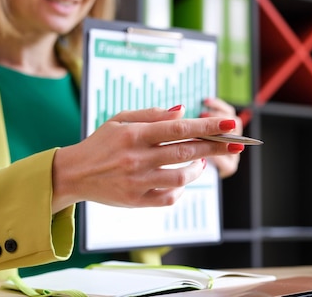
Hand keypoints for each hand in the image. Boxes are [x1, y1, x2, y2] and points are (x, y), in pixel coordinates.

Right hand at [50, 105, 243, 212]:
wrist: (74, 173)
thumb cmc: (100, 143)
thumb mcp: (120, 120)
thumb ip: (151, 114)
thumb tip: (182, 111)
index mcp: (134, 133)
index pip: (179, 128)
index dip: (208, 126)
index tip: (231, 125)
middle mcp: (137, 158)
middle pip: (186, 151)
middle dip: (216, 146)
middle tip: (237, 143)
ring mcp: (137, 181)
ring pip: (181, 177)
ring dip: (198, 168)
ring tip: (203, 160)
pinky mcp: (136, 200)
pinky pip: (168, 197)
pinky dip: (182, 189)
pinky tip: (183, 179)